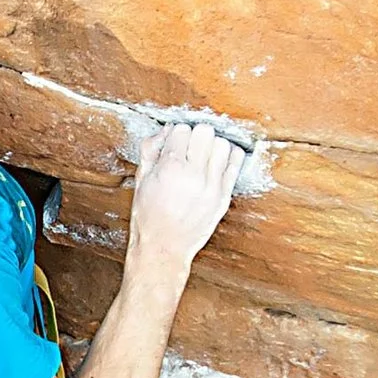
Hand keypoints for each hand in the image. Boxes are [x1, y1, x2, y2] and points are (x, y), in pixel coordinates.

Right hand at [126, 117, 247, 271]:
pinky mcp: (224, 196)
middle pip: (204, 131)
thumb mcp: (141, 180)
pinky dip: (230, 156)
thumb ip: (151, 150)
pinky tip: (219, 161)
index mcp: (169, 168)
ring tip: (204, 156)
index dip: (176, 134)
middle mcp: (193, 175)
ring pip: (222, 144)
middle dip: (195, 136)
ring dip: (213, 145)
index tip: (174, 144)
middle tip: (190, 148)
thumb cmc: (149, 216)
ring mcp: (211, 186)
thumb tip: (166, 130)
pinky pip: (236, 163)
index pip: (181, 129)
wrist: (164, 248)